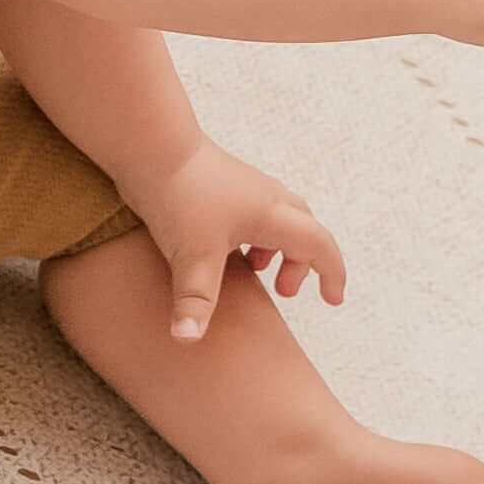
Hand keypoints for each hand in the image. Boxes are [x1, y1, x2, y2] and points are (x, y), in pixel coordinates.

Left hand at [117, 138, 347, 340]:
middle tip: (284, 291)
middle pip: (304, 231)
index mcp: (272, 215)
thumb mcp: (191, 255)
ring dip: (277, 247)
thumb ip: (195, 299)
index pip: (320, 246)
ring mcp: (246, 185)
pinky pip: (255, 209)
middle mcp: (267, 197)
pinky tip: (224, 247)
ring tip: (253, 269)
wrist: (151, 144)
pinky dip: (254, 233)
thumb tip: (188, 339)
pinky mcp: (224, 180)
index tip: (332, 300)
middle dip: (303, 263)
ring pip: (280, 217)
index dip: (332, 275)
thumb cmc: (179, 195)